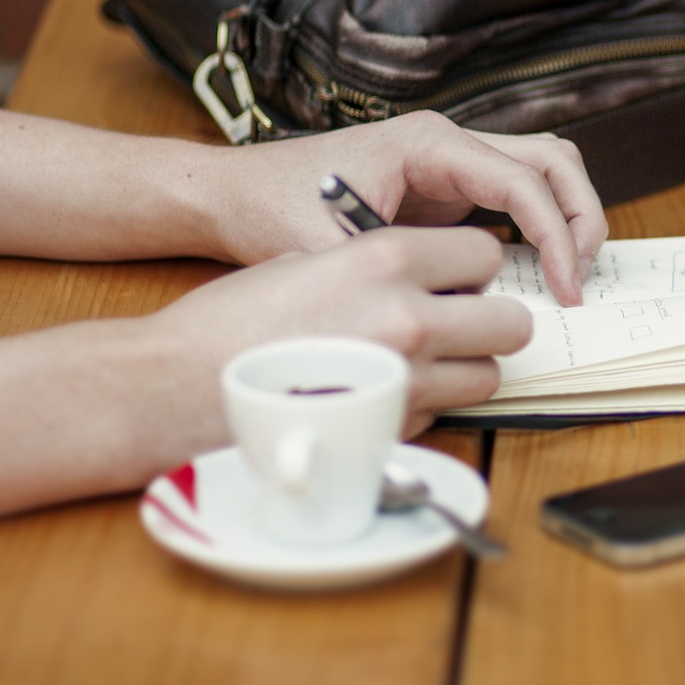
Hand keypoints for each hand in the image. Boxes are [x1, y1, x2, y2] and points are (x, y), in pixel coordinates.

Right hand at [134, 226, 528, 449]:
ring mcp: (405, 380)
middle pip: (510, 322)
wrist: (174, 387)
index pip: (486, 253)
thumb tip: (423, 278)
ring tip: (421, 362)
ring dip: (465, 369)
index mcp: (385, 258)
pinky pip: (443, 414)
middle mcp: (408, 317)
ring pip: (488, 376)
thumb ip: (375, 267)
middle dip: (489, 322)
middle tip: (459, 323)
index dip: (473, 268)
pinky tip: (380, 394)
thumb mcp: (305, 261)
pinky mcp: (391, 431)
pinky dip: (426, 405)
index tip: (457, 277)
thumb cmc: (229, 322)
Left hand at [201, 112, 606, 304]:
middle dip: (580, 218)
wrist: (234, 192)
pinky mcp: (448, 186)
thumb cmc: (272, 208)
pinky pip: (517, 194)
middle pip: (553, 160)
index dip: (556, 236)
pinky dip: (541, 226)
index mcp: (428, 143)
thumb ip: (393, 277)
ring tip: (569, 274)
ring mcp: (451, 161)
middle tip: (581, 279)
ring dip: (568, 216)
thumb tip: (455, 315)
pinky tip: (536, 273)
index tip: (565, 288)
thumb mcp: (330, 250)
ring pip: (544, 169)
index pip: (524, 180)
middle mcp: (448, 141)